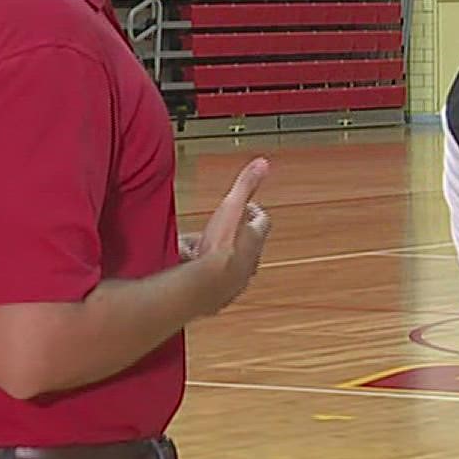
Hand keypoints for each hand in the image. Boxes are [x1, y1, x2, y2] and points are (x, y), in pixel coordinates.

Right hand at [185, 158, 271, 314]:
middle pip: (248, 244)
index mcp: (255, 238)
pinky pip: (217, 281)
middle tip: (224, 225)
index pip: (262, 221)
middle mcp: (251, 261)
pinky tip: (195, 272)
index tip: (247, 205)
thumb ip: (246, 184)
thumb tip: (263, 163)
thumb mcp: (232, 206)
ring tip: (202, 248)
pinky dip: (209, 275)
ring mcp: (237, 280)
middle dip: (237, 234)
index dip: (254, 211)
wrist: (207, 284)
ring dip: (222, 256)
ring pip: (232, 264)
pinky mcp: (221, 295)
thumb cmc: (220, 246)